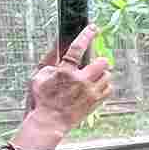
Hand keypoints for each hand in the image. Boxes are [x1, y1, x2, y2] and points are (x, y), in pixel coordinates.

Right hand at [19, 26, 111, 145]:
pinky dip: (104, 86)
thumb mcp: (39, 77)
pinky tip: (94, 87)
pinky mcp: (95, 102)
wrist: (49, 122)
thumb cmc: (42, 99)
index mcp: (65, 72)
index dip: (86, 35)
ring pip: (107, 75)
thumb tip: (58, 47)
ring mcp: (90, 92)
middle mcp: (81, 81)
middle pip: (102, 62)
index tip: (93, 28)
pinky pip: (109, 88)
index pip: (78, 48)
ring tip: (91, 78)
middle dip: (98, 60)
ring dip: (101, 74)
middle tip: (91, 64)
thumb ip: (50, 61)